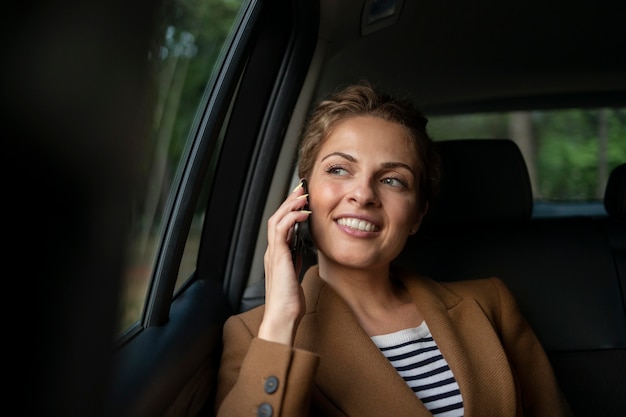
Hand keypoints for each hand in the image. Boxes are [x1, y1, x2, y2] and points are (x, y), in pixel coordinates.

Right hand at [258, 181, 310, 345]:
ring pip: (276, 219)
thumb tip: (301, 252)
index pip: (281, 225)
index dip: (290, 210)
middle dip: (289, 201)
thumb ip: (296, 262)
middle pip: (276, 217)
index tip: (302, 200)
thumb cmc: (290, 302)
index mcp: (277, 255)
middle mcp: (273, 252)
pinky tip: (303, 212)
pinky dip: (292, 218)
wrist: (283, 317)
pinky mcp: (278, 257)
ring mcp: (273, 254)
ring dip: (290, 205)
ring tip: (302, 194)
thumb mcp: (295, 276)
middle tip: (302, 188)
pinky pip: (281, 230)